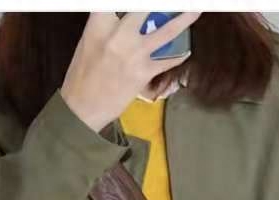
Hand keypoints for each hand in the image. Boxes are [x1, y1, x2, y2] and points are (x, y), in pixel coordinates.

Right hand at [60, 11, 200, 134]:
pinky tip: (185, 50)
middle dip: (161, 4)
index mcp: (99, 24)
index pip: (116, 1)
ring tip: (196, 8)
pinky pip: (167, 61)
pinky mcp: (143, 73)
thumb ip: (106, 24)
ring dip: (185, 18)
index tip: (139, 2)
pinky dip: (179, 56)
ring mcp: (133, 54)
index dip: (134, 0)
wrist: (82, 110)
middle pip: (144, 7)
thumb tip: (121, 14)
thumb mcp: (89, 41)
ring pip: (166, 31)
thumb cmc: (82, 76)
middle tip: (174, 0)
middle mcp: (118, 35)